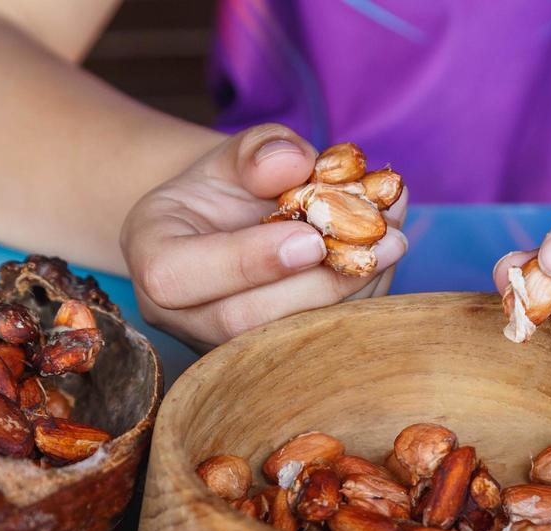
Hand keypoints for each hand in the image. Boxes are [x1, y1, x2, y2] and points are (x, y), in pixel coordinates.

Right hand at [121, 124, 407, 348]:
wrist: (234, 227)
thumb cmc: (228, 186)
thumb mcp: (232, 154)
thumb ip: (259, 152)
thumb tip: (295, 163)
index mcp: (154, 262)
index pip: (180, 278)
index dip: (248, 262)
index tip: (311, 237)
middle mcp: (185, 317)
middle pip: (244, 322)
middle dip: (319, 286)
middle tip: (380, 242)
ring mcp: (228, 346)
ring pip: (289, 342)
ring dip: (353, 294)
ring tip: (397, 239)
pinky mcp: (276, 357)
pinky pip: (322, 341)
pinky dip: (364, 298)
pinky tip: (391, 253)